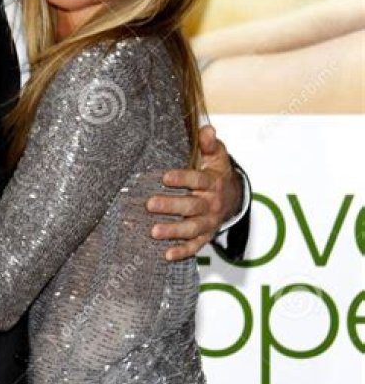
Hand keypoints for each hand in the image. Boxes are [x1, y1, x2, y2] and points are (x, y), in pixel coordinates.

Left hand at [147, 125, 241, 260]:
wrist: (232, 197)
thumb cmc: (217, 173)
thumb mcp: (217, 156)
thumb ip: (210, 144)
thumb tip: (207, 129)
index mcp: (212, 183)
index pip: (198, 180)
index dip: (182, 178)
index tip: (165, 177)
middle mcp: (210, 204)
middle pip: (191, 206)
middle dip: (171, 206)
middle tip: (150, 204)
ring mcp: (208, 222)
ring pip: (191, 228)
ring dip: (173, 231)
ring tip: (154, 231)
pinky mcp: (205, 236)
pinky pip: (195, 246)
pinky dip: (182, 251)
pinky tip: (166, 254)